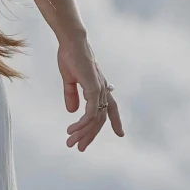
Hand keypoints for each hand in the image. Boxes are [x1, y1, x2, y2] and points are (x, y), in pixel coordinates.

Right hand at [58, 36, 123, 152]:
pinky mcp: (93, 88)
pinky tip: (73, 129)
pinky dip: (82, 123)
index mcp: (99, 88)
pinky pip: (90, 113)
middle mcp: (102, 90)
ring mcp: (99, 89)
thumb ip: (71, 95)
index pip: (112, 108)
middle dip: (91, 135)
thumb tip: (71, 111)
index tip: (120, 134)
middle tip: (80, 148)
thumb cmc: (71, 57)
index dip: (116, 121)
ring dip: (83, 133)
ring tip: (71, 142)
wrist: (71, 42)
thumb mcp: (69, 80)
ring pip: (95, 119)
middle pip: (101, 119)